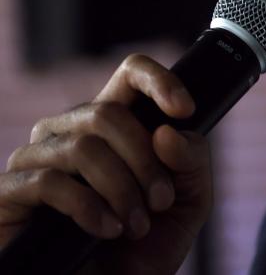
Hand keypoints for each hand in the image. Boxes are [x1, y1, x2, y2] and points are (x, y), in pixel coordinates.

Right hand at [0, 54, 212, 274]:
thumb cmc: (142, 247)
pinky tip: (106, 229)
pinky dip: (89, 207)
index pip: (129, 73)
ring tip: (136, 225)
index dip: (159, 80)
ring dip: (122, 189)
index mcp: (114, 125)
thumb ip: (192, 162)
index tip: (185, 108)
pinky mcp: (9, 192)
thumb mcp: (187, 203)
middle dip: (145, 159)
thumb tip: (168, 132)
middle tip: (161, 201)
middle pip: (109, 113)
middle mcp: (69, 131)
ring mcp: (35, 158)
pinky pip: (50, 181)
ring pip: (84, 146)